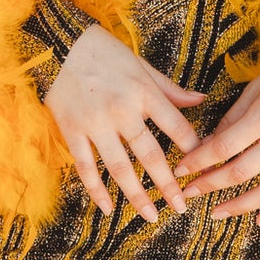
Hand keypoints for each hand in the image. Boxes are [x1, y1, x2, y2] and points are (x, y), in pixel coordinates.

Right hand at [45, 23, 202, 222]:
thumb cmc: (103, 52)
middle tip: (181, 207)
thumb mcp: (141, 66)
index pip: (177, 127)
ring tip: (151, 216)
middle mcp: (122, 111)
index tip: (202, 169)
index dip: (193, 150)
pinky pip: (86, 167)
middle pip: (151, 155)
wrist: (57, 43)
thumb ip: (170, 89)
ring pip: (120, 168)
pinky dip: (97, 190)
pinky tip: (108, 209)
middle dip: (168, 184)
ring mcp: (96, 124)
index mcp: (144, 93)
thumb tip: (201, 100)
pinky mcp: (72, 131)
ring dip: (137, 195)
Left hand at [179, 49, 259, 224]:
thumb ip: (232, 119)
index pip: (223, 147)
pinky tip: (259, 219)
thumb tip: (209, 145)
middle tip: (189, 193)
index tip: (181, 170)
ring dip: (239, 207)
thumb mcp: (256, 88)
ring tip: (217, 212)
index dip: (198, 161)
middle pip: (240, 173)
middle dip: (209, 185)